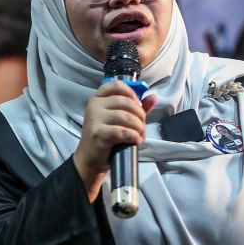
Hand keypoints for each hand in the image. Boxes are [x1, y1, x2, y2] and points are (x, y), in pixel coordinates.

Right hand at [72, 81, 155, 201]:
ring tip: (139, 135)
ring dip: (138, 127)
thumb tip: (153, 97)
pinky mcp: (98, 133)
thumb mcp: (118, 120)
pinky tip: (135, 141)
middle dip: (139, 114)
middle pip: (125, 101)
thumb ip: (135, 108)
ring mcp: (94, 119)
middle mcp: (94, 105)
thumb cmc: (106, 138)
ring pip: (125, 116)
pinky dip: (133, 136)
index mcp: (98, 98)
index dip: (131, 93)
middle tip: (142, 126)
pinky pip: (122, 131)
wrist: (90, 160)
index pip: (116, 85)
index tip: (137, 105)